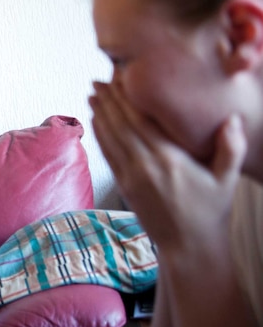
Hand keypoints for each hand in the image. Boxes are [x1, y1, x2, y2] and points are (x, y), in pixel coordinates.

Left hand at [89, 81, 245, 254]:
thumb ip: (231, 147)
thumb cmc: (211, 212)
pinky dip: (99, 135)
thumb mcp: (227, 179)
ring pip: (110, 138)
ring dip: (100, 114)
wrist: (189, 248)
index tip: (119, 78)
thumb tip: (233, 117)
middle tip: (99, 79)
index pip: (142, 120)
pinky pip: (108, 155)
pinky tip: (95, 121)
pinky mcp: (123, 187)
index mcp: (170, 160)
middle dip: (108, 101)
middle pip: (121, 125)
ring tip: (93, 93)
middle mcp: (145, 166)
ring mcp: (131, 177)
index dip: (128, 98)